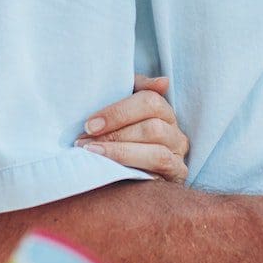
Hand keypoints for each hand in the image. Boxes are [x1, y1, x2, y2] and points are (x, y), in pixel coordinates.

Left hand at [76, 74, 190, 182]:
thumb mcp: (123, 110)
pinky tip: (110, 167)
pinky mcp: (177, 176)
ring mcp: (178, 157)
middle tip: (84, 142)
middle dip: (115, 134)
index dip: (118, 112)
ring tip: (92, 153)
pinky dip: (132, 166)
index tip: (89, 124)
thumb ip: (137, 88)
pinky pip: (159, 170)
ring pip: (156, 151)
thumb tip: (163, 82)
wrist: (122, 181)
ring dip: (120, 152)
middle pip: (152, 127)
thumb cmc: (120, 135)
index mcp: (165, 113)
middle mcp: (176, 134)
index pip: (150, 101)